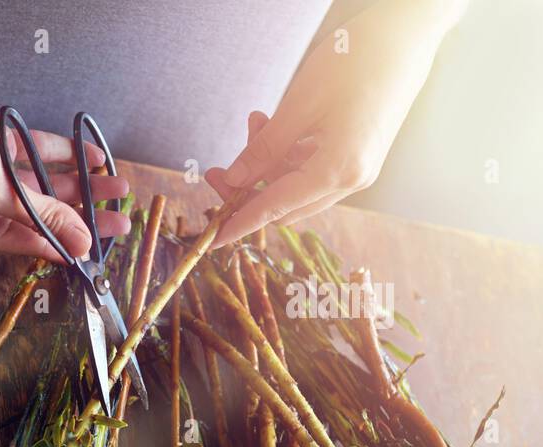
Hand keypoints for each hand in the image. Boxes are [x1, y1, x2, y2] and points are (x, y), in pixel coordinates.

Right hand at [0, 47, 128, 260]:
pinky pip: (37, 154)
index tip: (102, 247)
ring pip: (44, 184)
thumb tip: (80, 245)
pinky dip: (63, 155)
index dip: (67, 245)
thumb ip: (43, 217)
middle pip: (42, 214)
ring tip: (116, 184)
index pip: (30, 243)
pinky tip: (92, 157)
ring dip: (80, 184)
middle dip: (83, 213)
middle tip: (120, 218)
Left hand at [206, 0, 465, 245]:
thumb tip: (233, 181)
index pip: (276, 208)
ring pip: (297, 187)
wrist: (406, 36)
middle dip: (248, 191)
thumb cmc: (354, 62)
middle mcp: (353, 179)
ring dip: (268, 167)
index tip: (212, 239)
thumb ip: (263, 150)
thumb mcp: (298, 107)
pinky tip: (274, 125)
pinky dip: (288, 156)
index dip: (241, 223)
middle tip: (216, 171)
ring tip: (255, 122)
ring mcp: (359, 169)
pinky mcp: (359, 156)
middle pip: (285, 204)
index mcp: (339, 170)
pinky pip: (313, 170)